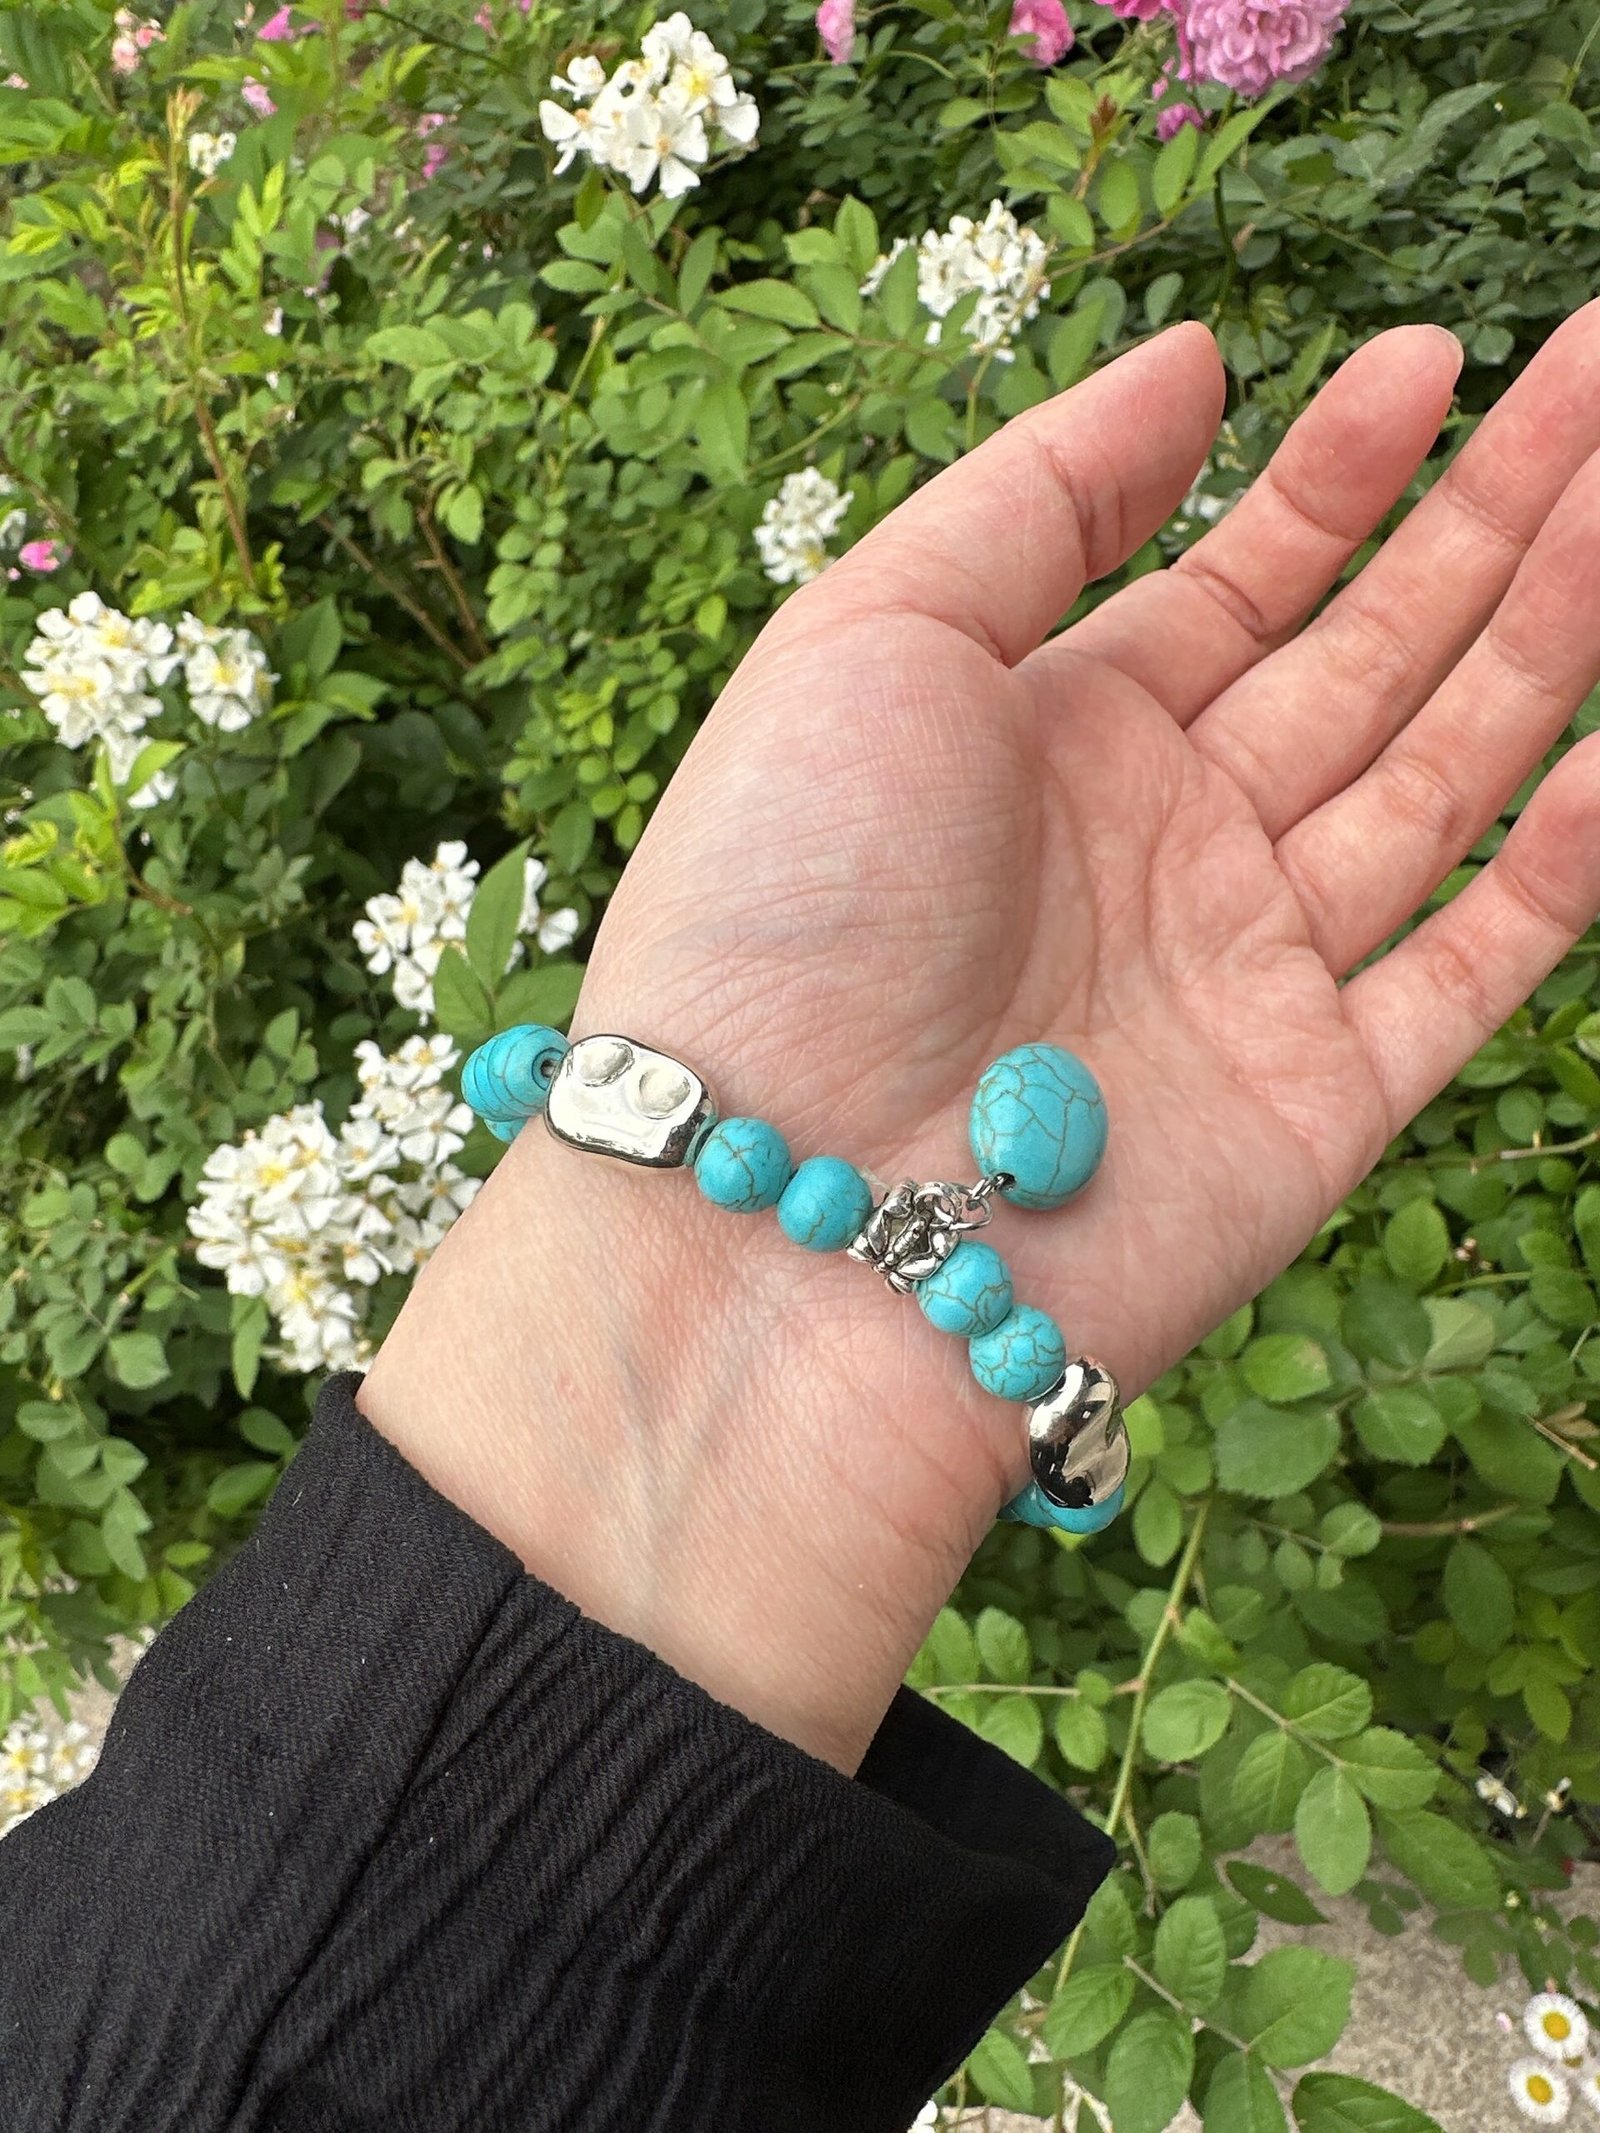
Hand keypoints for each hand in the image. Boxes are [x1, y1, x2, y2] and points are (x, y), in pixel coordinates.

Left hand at [361, 311, 1599, 1775]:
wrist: (788, 1214)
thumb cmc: (790, 903)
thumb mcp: (869, 634)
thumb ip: (1041, 491)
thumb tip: (1202, 357)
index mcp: (1049, 733)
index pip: (1238, 580)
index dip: (1341, 472)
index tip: (1440, 355)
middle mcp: (1161, 843)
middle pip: (1368, 658)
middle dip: (1488, 521)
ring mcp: (1248, 970)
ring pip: (1445, 781)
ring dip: (1549, 644)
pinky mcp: (1318, 1100)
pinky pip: (1475, 963)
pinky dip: (1561, 867)